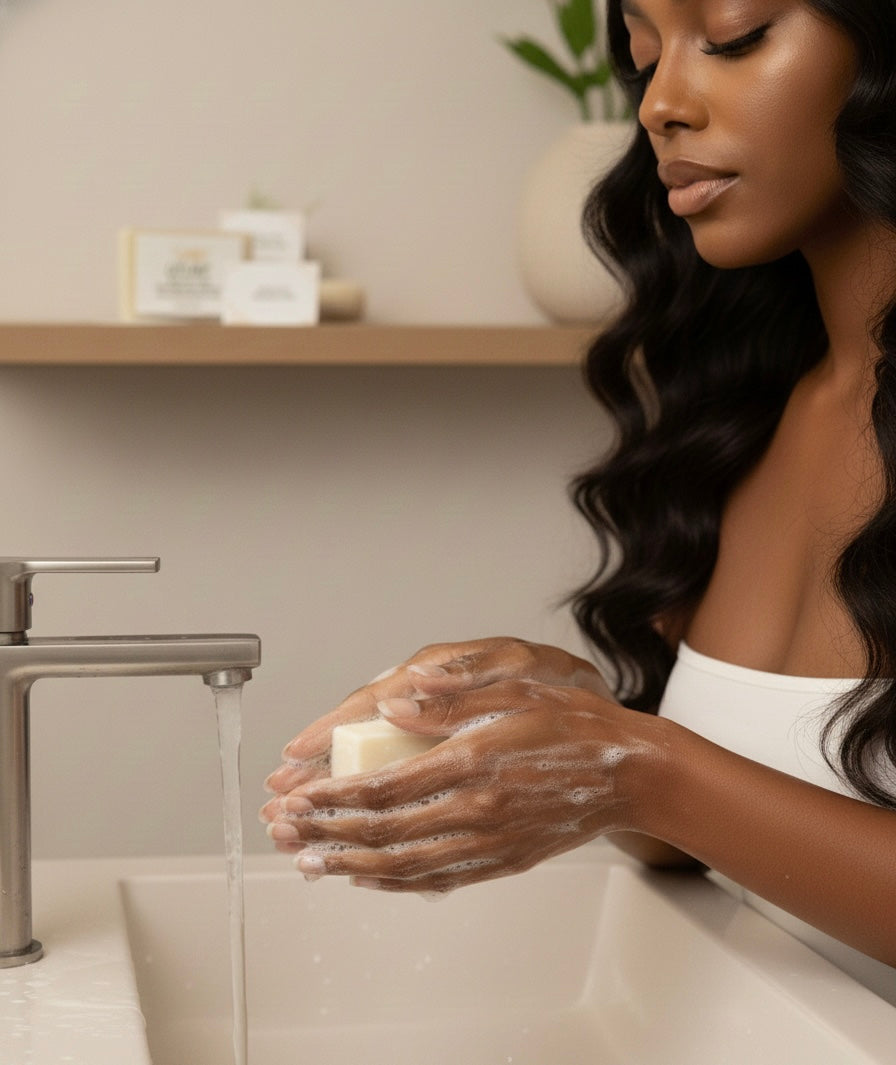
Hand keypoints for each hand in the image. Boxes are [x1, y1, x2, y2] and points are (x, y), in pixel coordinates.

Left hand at [261, 652, 660, 893]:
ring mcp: (489, 842)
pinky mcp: (501, 861)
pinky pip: (438, 880)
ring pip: (404, 866)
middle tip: (288, 835)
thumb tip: (393, 705)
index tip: (300, 797)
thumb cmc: (575, 728)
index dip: (334, 797)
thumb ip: (449, 701)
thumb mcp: (513, 691)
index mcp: (473, 764)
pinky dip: (396, 884)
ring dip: (351, 867)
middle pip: (384, 834)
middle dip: (327, 835)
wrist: (629, 774)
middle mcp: (477, 811)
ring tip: (311, 865)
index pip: (385, 789)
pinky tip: (370, 880)